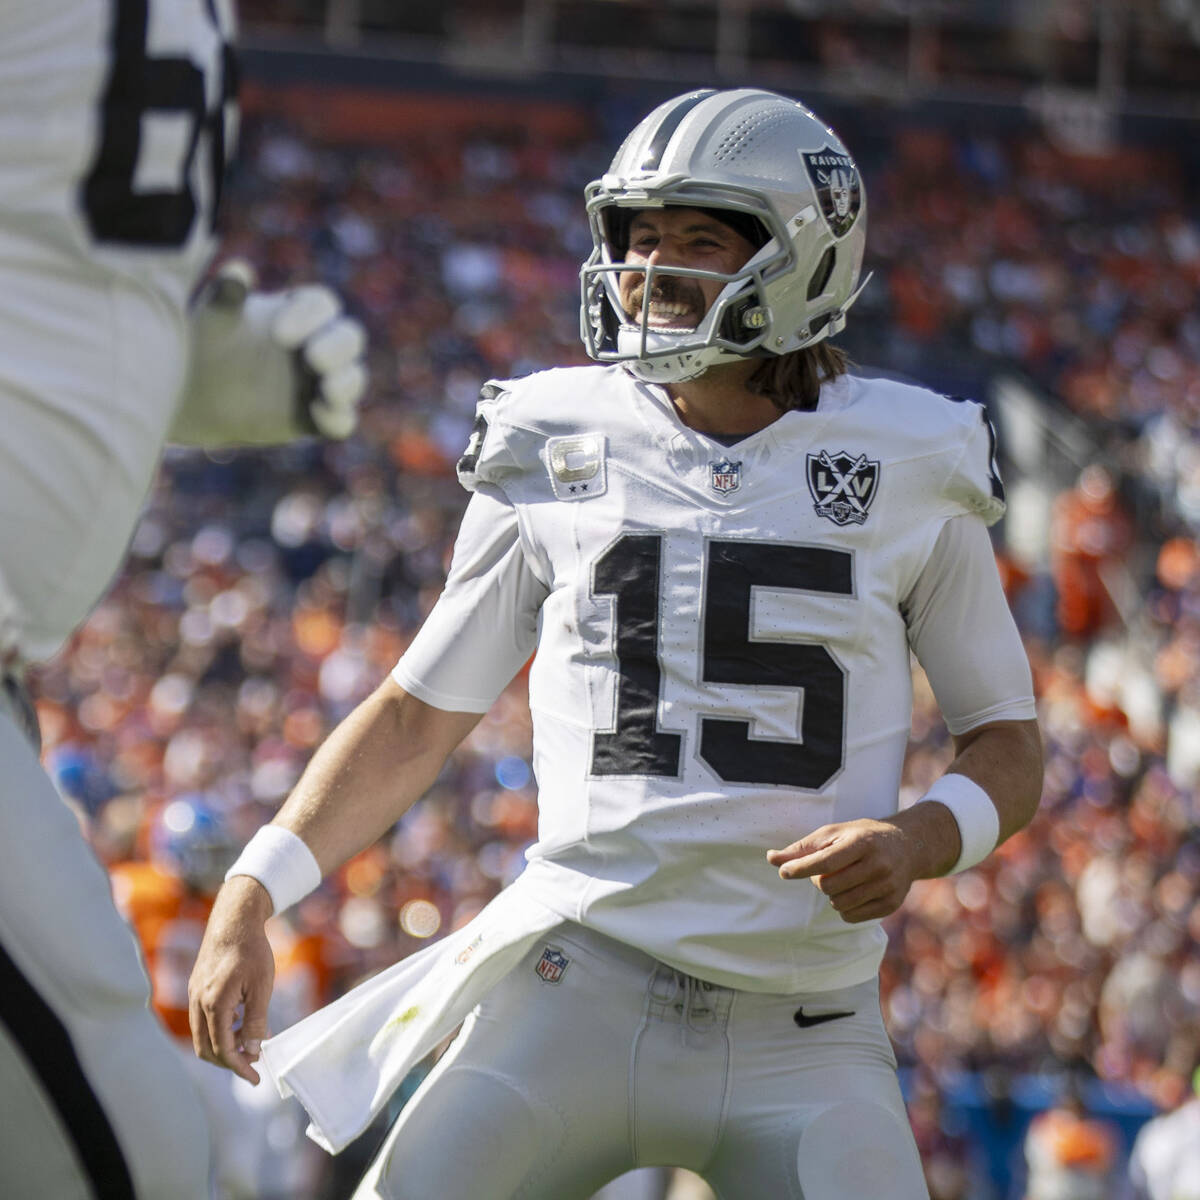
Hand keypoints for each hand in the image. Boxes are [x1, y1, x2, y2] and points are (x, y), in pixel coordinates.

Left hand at [171, 259, 367, 445]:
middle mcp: (318, 343)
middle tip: (313, 358)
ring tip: (327, 389)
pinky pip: (342, 420)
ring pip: (353, 378)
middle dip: (338, 348)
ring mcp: (321, 382)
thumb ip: (226, 296)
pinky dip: (337, 419)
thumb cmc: (208, 345)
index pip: (322, 305)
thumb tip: (237, 271)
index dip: (309, 317)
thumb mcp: (213, 320)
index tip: (279, 334)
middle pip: (350, 339)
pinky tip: (317, 414)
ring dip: (346, 383)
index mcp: (299, 312)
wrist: (196, 393)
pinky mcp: (317, 417)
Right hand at [188, 875, 276, 1084]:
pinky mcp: (196, 988)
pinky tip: (242, 1021)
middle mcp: (198, 1003)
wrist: (234, 920)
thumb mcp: (262, 986)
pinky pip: (203, 1020)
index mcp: (214, 1004)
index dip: (239, 1067)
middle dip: (230, 1061)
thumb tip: (253, 1050)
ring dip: (225, 1045)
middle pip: (207, 1049)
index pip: (223, 1050)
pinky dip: (220, 1029)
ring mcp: (194, 995)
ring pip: (203, 1036)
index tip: (256, 1078)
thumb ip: (255, 1020)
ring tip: (252, 1039)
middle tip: (253, 1063)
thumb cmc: (252, 951)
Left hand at [767, 818, 919, 922]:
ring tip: (840, 880)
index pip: (825, 862)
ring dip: (831, 895)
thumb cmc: (861, 837)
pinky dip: (844, 908)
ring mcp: (887, 886)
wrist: (907, 846)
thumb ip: (803, 848)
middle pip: (829, 886)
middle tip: (826, 870)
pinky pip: (852, 916)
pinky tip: (852, 892)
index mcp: (861, 843)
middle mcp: (878, 865)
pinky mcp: (891, 904)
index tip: (784, 872)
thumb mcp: (834, 833)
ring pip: (839, 904)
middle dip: (819, 881)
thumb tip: (771, 859)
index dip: (801, 869)